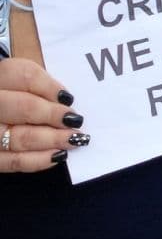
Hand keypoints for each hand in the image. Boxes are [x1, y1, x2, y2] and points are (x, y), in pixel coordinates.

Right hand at [0, 59, 85, 173]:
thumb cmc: (13, 92)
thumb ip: (40, 85)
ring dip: (52, 140)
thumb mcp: (22, 78)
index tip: (69, 99)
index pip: (27, 77)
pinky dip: (37, 161)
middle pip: (24, 107)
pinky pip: (11, 162)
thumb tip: (65, 102)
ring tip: (73, 139)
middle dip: (54, 115)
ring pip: (19, 138)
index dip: (52, 88)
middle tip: (76, 121)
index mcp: (0, 76)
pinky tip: (57, 155)